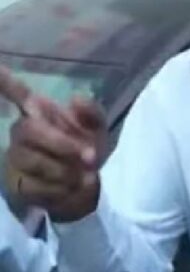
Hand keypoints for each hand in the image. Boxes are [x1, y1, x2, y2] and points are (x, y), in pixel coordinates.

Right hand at [0, 66, 107, 221]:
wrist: (87, 186)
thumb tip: (74, 98)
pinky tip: (71, 187)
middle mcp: (23, 131)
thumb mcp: (98, 129)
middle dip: (62, 145)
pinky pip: (32, 185)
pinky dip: (59, 188)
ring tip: (84, 175)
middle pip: (29, 130)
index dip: (5, 82)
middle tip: (89, 157)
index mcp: (42, 113)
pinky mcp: (15, 183)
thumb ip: (92, 113)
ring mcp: (15, 157)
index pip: (18, 94)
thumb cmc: (88, 149)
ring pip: (31, 160)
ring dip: (64, 170)